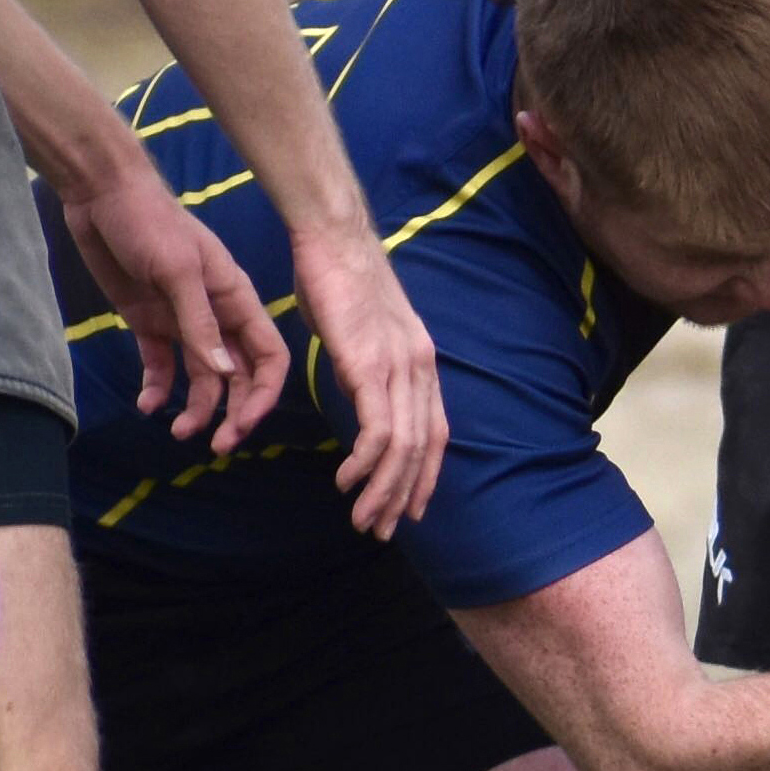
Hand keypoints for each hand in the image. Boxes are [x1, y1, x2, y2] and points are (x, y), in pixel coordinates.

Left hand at [61, 170, 288, 451]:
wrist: (100, 194)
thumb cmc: (149, 223)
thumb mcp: (178, 272)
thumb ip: (200, 323)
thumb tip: (224, 373)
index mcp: (237, 301)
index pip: (269, 357)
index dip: (264, 393)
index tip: (245, 423)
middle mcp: (216, 316)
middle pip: (238, 376)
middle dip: (232, 412)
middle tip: (217, 445)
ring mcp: (182, 321)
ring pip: (203, 377)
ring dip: (197, 408)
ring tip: (178, 431)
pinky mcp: (148, 321)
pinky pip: (161, 365)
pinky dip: (158, 388)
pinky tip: (147, 405)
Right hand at [289, 227, 446, 537]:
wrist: (333, 240)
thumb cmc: (339, 282)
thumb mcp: (362, 336)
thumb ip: (368, 370)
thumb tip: (361, 395)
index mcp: (423, 365)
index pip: (436, 435)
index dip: (426, 477)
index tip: (412, 510)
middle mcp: (420, 370)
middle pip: (422, 450)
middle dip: (404, 497)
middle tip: (384, 530)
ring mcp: (399, 368)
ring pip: (403, 448)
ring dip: (383, 491)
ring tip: (364, 519)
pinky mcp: (370, 366)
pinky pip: (378, 428)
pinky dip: (366, 463)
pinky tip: (348, 480)